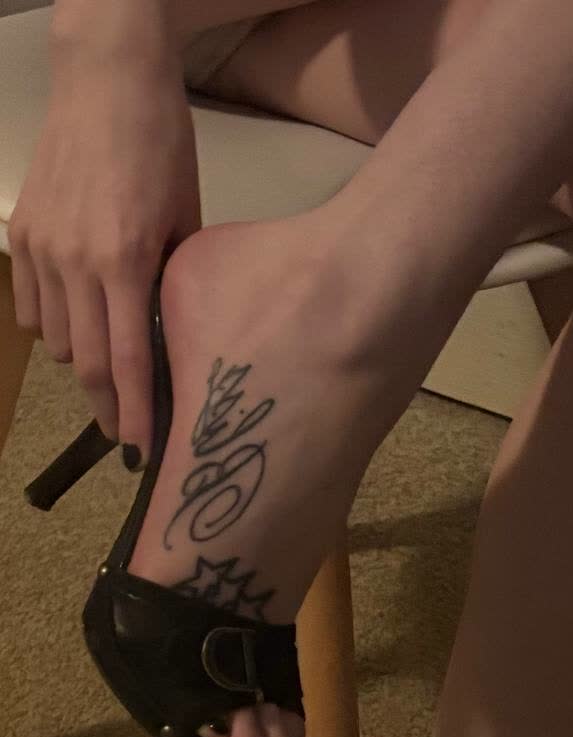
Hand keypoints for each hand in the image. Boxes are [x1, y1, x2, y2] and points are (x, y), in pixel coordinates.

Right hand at [8, 35, 200, 462]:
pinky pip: (29, 307)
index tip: (144, 451)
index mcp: (123, 262)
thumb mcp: (186, 221)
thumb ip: (173, 285)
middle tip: (126, 435)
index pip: (125, 361)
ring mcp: (41, 248)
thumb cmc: (163, 148)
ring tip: (109, 373)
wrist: (107, 83)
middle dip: (107, 407)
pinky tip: (77, 326)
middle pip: (85, 363)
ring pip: (54, 339)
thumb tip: (170, 341)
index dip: (134, 414)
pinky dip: (52, 328)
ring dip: (82, 363)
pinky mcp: (21, 233)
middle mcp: (75, 262)